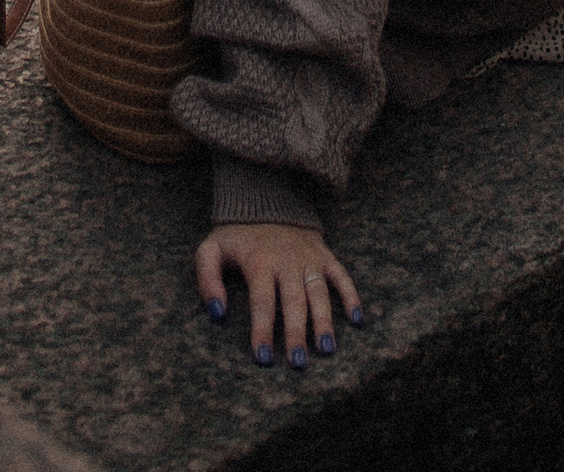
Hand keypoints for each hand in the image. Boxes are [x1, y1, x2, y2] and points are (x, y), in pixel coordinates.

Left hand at [194, 220, 361, 367]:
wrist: (266, 199)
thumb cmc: (236, 235)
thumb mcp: (211, 250)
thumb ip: (207, 279)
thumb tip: (217, 313)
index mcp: (259, 262)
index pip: (261, 302)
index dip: (262, 331)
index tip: (263, 359)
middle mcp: (287, 261)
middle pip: (293, 302)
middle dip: (296, 334)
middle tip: (298, 364)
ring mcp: (308, 258)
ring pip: (319, 292)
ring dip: (324, 320)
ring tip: (326, 349)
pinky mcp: (324, 254)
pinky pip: (341, 275)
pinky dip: (350, 294)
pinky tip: (356, 319)